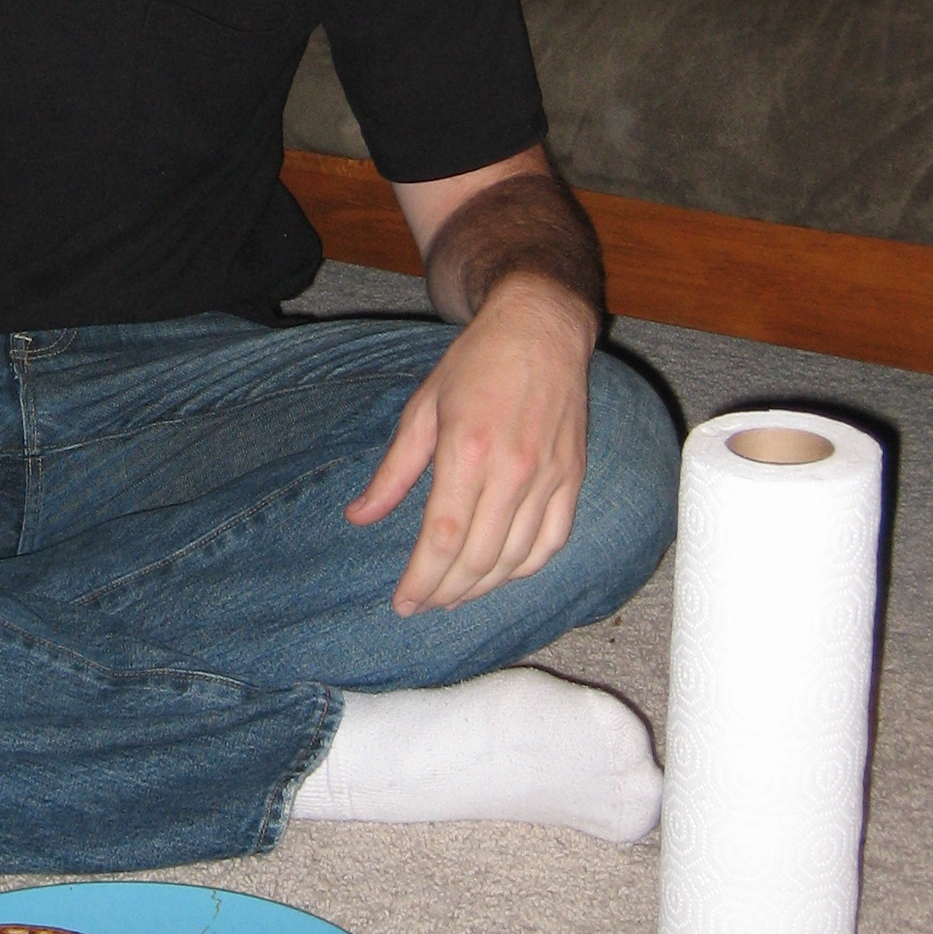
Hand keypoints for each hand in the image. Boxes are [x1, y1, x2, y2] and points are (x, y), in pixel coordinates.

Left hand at [346, 273, 594, 612]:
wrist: (541, 329)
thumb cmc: (475, 364)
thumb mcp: (421, 408)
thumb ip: (393, 471)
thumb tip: (359, 516)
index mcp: (467, 449)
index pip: (443, 537)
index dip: (422, 579)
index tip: (403, 603)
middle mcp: (513, 469)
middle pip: (479, 558)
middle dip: (445, 592)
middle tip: (422, 604)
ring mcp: (550, 476)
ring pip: (516, 559)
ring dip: (481, 588)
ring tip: (452, 596)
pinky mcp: (573, 478)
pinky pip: (552, 542)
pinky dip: (524, 569)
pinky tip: (499, 575)